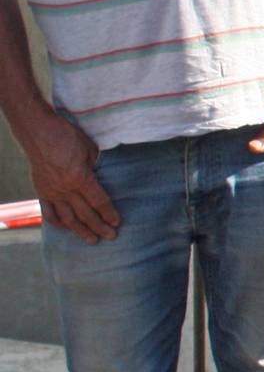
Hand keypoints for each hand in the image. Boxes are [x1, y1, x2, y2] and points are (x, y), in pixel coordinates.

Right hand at [20, 111, 116, 242]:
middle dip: (99, 227)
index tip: (117, 222)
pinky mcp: (40, 191)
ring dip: (80, 231)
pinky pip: (48, 212)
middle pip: (85, 214)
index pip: (98, 201)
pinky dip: (57, 223)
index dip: (109, 213)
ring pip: (67, 218)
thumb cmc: (67, 136)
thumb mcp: (89, 149)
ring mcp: (51, 192)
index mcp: (80, 178)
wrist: (38, 131)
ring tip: (92, 240)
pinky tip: (66, 228)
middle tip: (111, 236)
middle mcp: (64, 189)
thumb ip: (95, 166)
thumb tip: (101, 177)